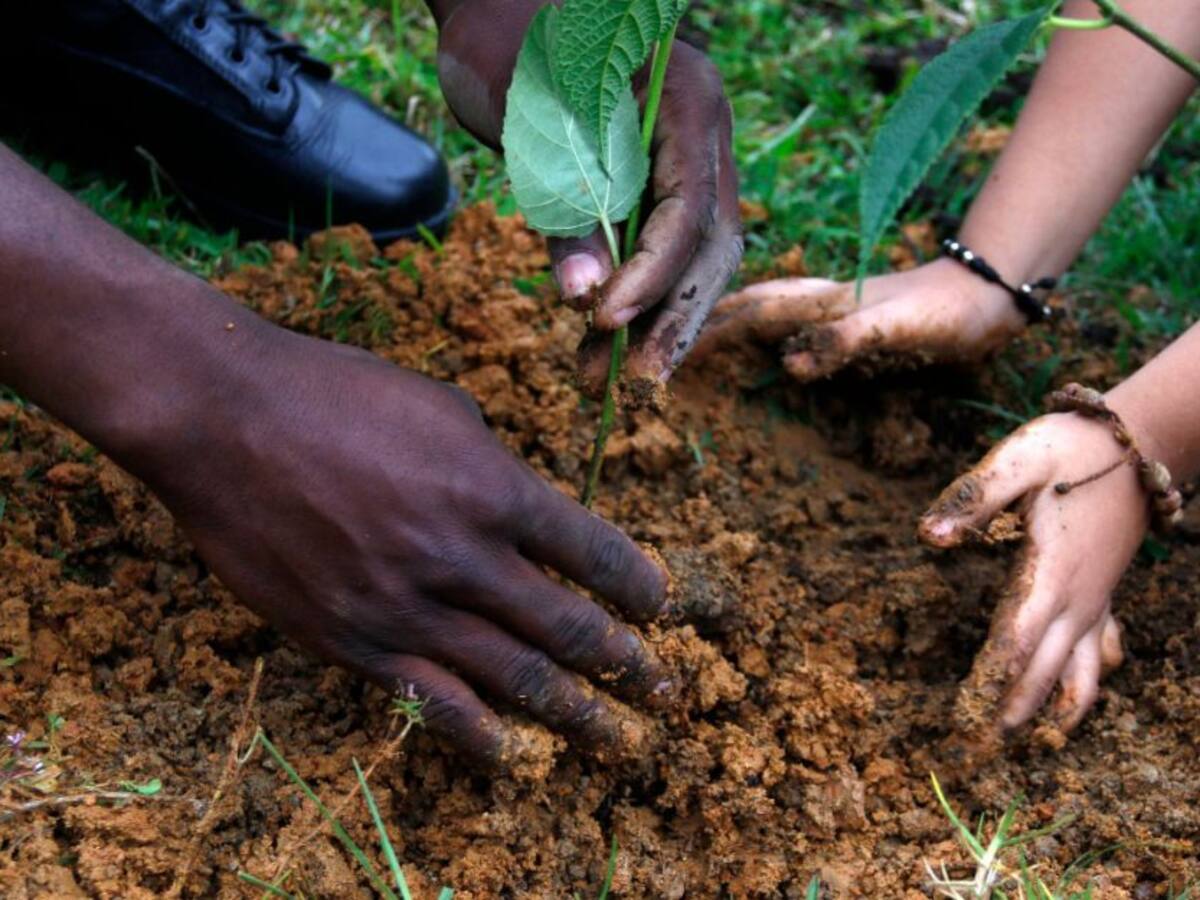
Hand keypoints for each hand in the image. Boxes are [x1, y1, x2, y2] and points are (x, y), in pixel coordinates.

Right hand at [139, 326, 669, 768]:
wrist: (224, 420)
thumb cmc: (335, 394)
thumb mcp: (441, 408)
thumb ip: (492, 467)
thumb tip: (523, 512)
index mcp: (493, 488)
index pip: (592, 552)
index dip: (637, 587)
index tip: (660, 608)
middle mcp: (462, 556)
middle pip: (568, 626)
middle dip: (625, 663)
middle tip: (662, 687)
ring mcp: (407, 606)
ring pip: (513, 677)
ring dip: (575, 712)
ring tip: (615, 736)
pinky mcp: (352, 641)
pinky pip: (432, 702)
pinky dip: (481, 734)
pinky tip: (515, 755)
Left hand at [433, 2, 741, 395]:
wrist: (494, 7)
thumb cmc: (508, 46)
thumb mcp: (531, 127)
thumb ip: (564, 210)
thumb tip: (586, 298)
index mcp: (688, 103)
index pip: (689, 211)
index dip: (653, 276)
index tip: (606, 324)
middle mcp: (702, 135)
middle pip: (711, 246)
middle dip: (672, 317)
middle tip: (634, 382)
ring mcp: (685, 159)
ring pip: (692, 258)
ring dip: (652, 319)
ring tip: (601, 375)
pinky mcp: (656, 182)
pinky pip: (661, 249)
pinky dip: (633, 294)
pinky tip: (599, 337)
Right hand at [694, 258, 1024, 380]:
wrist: (990, 296)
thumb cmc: (944, 312)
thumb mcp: (895, 327)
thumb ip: (844, 341)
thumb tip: (788, 364)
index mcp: (816, 301)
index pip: (744, 313)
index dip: (703, 328)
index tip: (659, 344)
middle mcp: (815, 302)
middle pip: (744, 306)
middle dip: (704, 320)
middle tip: (665, 340)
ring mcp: (829, 310)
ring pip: (763, 311)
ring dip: (728, 322)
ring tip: (698, 338)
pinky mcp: (847, 323)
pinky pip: (790, 327)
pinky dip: (766, 333)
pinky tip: (769, 348)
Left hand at [918, 411, 1139, 736]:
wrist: (1142, 441)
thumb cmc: (1073, 449)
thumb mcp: (1019, 459)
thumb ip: (972, 496)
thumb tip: (927, 536)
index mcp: (1049, 572)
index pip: (1014, 640)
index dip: (989, 681)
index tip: (965, 718)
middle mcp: (1076, 598)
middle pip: (1042, 670)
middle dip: (1011, 711)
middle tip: (978, 749)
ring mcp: (1096, 600)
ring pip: (1078, 672)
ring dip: (1051, 708)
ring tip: (1029, 742)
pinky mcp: (1105, 593)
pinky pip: (1098, 654)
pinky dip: (1084, 685)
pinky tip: (1071, 703)